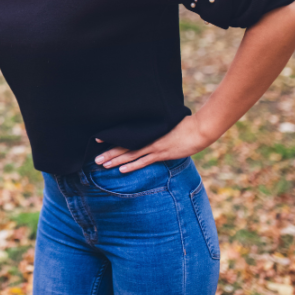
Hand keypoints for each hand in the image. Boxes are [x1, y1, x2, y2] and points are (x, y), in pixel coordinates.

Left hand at [93, 115, 212, 172]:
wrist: (199, 129)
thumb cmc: (184, 125)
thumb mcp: (166, 124)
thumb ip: (155, 128)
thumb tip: (148, 128)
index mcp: (147, 132)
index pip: (125, 135)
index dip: (111, 139)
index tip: (97, 139)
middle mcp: (147, 139)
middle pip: (124, 147)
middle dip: (108, 154)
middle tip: (94, 159)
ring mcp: (154, 147)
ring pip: (130, 155)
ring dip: (115, 161)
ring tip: (102, 165)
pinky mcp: (162, 154)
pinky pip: (143, 162)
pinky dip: (131, 166)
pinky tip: (121, 170)